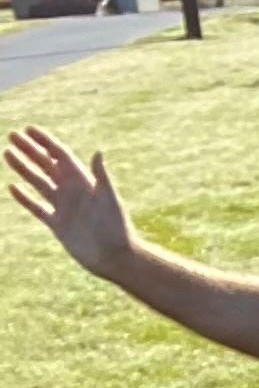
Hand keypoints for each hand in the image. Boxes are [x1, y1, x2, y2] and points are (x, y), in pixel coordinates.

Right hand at [6, 124, 133, 278]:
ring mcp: (64, 208)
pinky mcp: (57, 225)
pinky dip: (25, 198)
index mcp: (84, 182)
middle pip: (47, 165)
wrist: (116, 257)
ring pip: (39, 183)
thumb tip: (98, 152)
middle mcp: (72, 192)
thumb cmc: (117, 228)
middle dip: (30, 150)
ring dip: (24, 168)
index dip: (46, 142)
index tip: (29, 129)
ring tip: (7, 152)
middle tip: (12, 135)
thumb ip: (101, 176)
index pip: (61, 156)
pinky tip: (12, 187)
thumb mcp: (109, 199)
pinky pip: (37, 208)